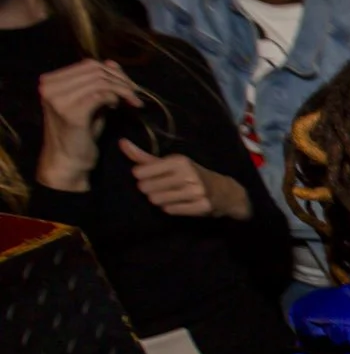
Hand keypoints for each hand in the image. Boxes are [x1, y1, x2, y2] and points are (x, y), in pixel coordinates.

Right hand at [37, 59, 141, 189]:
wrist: (68, 161)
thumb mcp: (89, 102)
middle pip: (95, 70)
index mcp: (51, 81)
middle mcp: (50, 87)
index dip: (113, 72)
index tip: (129, 85)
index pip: (87, 64)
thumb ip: (98, 83)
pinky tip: (118, 108)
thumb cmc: (80, 133)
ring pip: (100, 81)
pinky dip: (115, 98)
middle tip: (135, 94)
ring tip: (132, 102)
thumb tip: (112, 63)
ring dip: (122, 90)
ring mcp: (58, 99)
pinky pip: (101, 96)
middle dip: (121, 80)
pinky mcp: (71, 113)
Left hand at [118, 141, 251, 219]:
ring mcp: (196, 191)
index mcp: (180, 161)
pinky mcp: (201, 206)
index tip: (152, 176)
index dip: (142, 177)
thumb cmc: (192, 175)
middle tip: (163, 188)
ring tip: (171, 196)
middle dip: (150, 190)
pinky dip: (171, 208)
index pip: (140, 172)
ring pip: (157, 200)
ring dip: (160, 200)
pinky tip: (180, 203)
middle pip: (146, 188)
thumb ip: (144, 157)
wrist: (224, 192)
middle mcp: (188, 175)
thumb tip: (121, 143)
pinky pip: (170, 210)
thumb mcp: (171, 163)